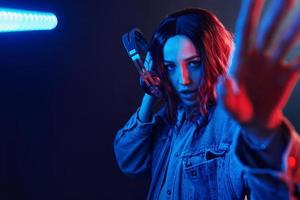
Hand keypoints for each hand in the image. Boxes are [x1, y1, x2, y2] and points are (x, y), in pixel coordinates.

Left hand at [219, 0, 299, 130]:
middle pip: (270, 28)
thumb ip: (225, 95)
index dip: (251, 10)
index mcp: (241, 60)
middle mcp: (258, 57)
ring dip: (299, 26)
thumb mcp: (228, 107)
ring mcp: (274, 64)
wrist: (254, 122)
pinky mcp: (287, 75)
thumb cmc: (238, 111)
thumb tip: (224, 81)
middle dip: (279, 9)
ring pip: (288, 38)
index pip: (246, 30)